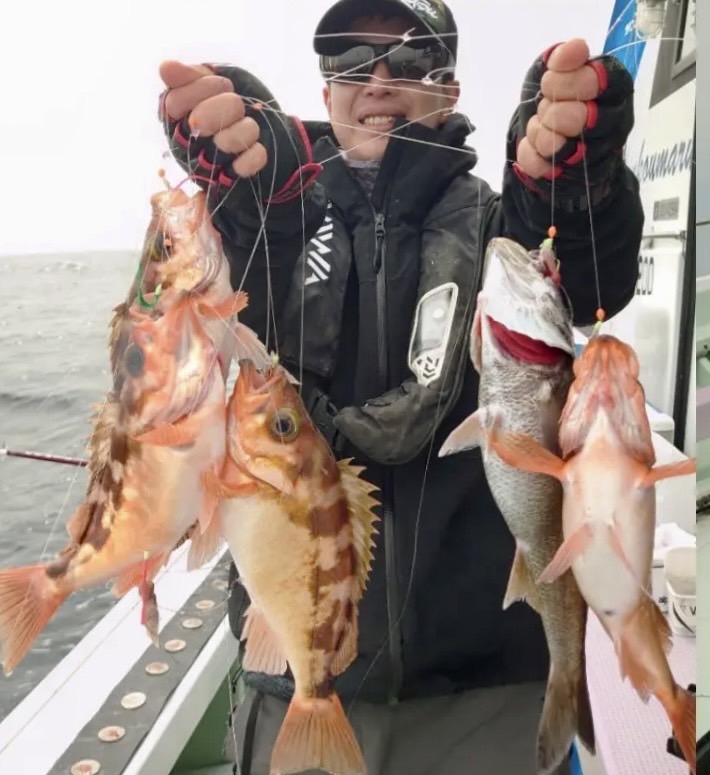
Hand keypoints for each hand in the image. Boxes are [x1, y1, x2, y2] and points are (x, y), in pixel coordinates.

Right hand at [159, 60, 266, 178]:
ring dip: (247, 129)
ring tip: (249, 127)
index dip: (202, 88)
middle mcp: (186, 145)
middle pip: (201, 121)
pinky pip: (245, 165)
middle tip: (237, 106)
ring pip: (227, 142)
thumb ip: (192, 76)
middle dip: (228, 106)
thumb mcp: (214, 82)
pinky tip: (256, 147)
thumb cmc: (235, 107)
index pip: (175, 101)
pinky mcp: (229, 184)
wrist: (270, 137)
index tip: (223, 84)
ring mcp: (207, 168)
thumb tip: (165, 68)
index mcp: (176, 119)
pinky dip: (256, 153)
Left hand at [514, 38, 633, 184]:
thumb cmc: (560, 100)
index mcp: (616, 90)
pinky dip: (531, 156)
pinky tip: (534, 148)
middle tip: (546, 109)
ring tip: (540, 128)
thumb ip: (566, 58)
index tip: (548, 83)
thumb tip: (575, 47)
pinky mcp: (575, 180)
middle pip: (578, 117)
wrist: (552, 140)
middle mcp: (613, 124)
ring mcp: (597, 156)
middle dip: (551, 111)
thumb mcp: (560, 72)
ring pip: (560, 147)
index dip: (566, 81)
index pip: (597, 81)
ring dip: (540, 134)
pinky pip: (543, 169)